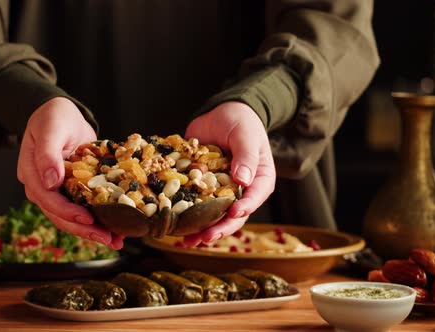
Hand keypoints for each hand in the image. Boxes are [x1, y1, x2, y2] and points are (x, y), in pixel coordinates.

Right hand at [17, 97, 124, 248]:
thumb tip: (50, 182)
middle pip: (59, 215)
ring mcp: (55, 191)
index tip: (88, 219)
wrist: (62, 114)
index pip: (47, 199)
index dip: (67, 212)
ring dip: (92, 231)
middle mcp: (41, 186)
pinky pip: (82, 209)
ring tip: (115, 241)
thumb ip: (47, 153)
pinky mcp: (70, 191)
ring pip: (70, 218)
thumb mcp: (50, 128)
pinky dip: (97, 219)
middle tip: (108, 239)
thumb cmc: (54, 117)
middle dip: (84, 229)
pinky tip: (115, 229)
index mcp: (31, 173)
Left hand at [183, 101, 275, 245]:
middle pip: (233, 215)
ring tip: (189, 241)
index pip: (254, 198)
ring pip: (214, 216)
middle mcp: (241, 191)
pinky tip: (176, 226)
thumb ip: (245, 156)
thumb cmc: (241, 122)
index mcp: (259, 180)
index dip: (243, 208)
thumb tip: (243, 180)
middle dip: (220, 228)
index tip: (232, 213)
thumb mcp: (246, 136)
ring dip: (202, 229)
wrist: (221, 113)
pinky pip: (196, 205)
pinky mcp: (203, 188)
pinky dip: (187, 216)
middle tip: (205, 237)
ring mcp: (221, 191)